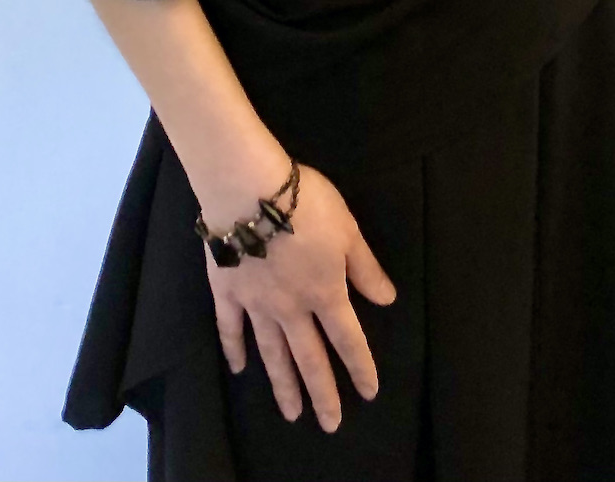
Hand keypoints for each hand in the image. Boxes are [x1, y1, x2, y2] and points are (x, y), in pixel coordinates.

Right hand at [203, 162, 396, 433]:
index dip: (360, 367)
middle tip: (329, 424)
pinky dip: (235, 350)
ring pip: (273, 353)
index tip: (368, 393)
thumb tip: (387, 300)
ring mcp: (256, 304)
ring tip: (291, 413)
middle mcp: (292, 308)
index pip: (348, 339)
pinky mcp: (227, 291)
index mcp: (325, 293)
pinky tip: (239, 369)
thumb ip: (365, 268)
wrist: (248, 190)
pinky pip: (230, 328)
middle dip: (322, 393)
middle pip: (310, 358)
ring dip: (284, 385)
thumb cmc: (306, 204)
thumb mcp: (348, 230)